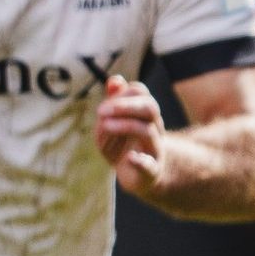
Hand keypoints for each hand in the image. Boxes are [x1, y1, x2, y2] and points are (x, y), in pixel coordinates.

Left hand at [95, 75, 165, 194]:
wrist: (140, 176)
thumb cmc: (123, 144)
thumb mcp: (113, 122)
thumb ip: (114, 101)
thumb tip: (115, 79)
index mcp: (143, 114)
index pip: (140, 93)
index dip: (122, 94)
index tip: (102, 105)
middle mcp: (153, 128)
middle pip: (150, 108)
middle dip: (125, 106)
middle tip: (100, 111)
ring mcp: (154, 149)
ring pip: (148, 131)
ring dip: (125, 126)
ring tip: (104, 126)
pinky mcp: (150, 170)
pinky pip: (149, 165)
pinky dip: (140, 161)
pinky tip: (130, 157)